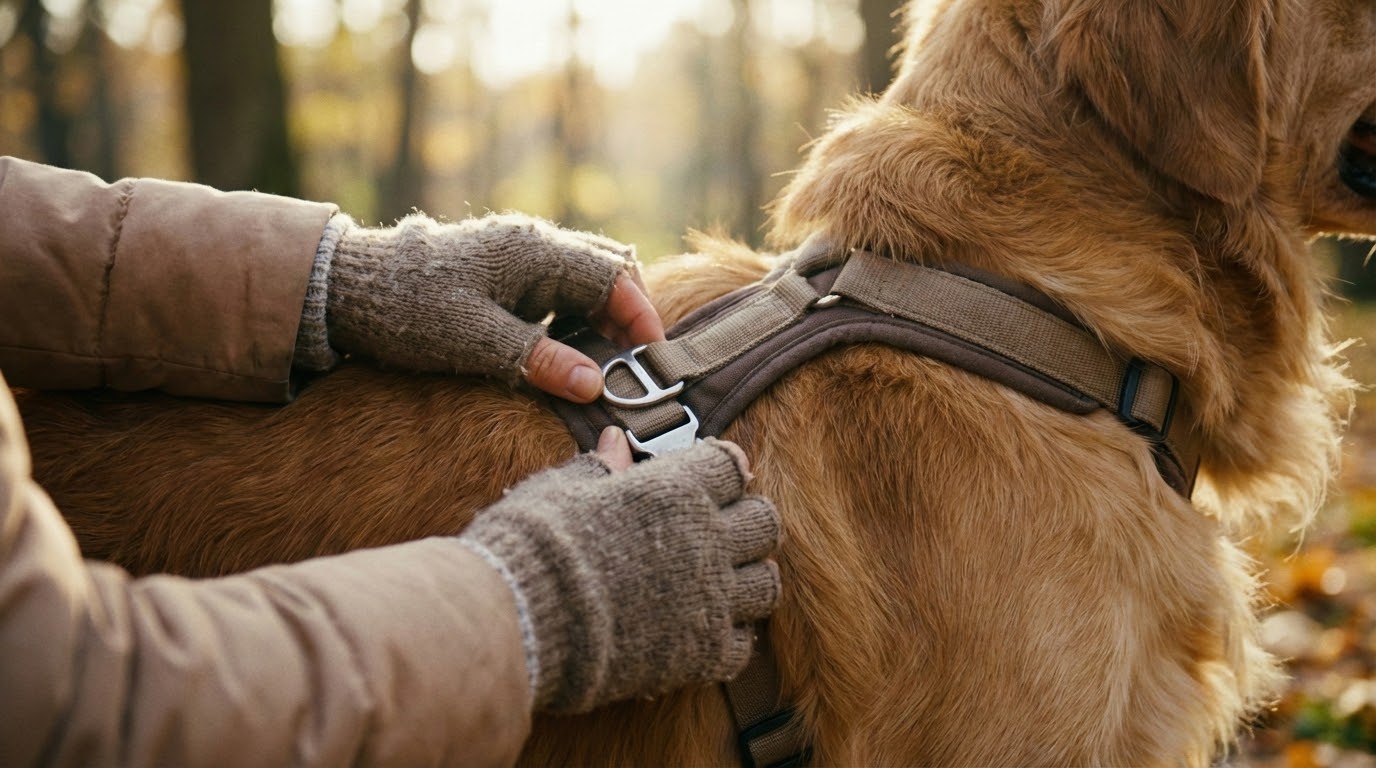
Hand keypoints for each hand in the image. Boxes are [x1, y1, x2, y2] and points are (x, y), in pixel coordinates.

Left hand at [325, 213, 664, 401]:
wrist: (346, 289)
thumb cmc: (406, 311)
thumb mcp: (474, 341)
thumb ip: (538, 361)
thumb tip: (595, 385)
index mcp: (533, 250)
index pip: (613, 274)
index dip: (641, 314)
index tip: (653, 355)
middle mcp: (533, 244)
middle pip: (608, 271)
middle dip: (628, 315)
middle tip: (636, 363)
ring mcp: (518, 256)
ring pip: (585, 279)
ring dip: (603, 318)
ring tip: (609, 364)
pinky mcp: (504, 274)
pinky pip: (558, 290)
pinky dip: (576, 318)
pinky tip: (570, 353)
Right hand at [461, 430, 780, 712]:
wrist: (521, 619)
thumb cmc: (535, 544)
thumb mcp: (563, 490)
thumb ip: (601, 468)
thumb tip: (616, 442)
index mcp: (675, 490)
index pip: (730, 465)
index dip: (722, 469)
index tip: (713, 476)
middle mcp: (706, 541)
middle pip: (765, 522)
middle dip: (747, 522)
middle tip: (721, 530)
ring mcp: (711, 599)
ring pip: (768, 583)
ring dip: (749, 578)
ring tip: (724, 581)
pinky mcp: (703, 652)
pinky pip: (744, 644)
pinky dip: (729, 637)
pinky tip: (703, 631)